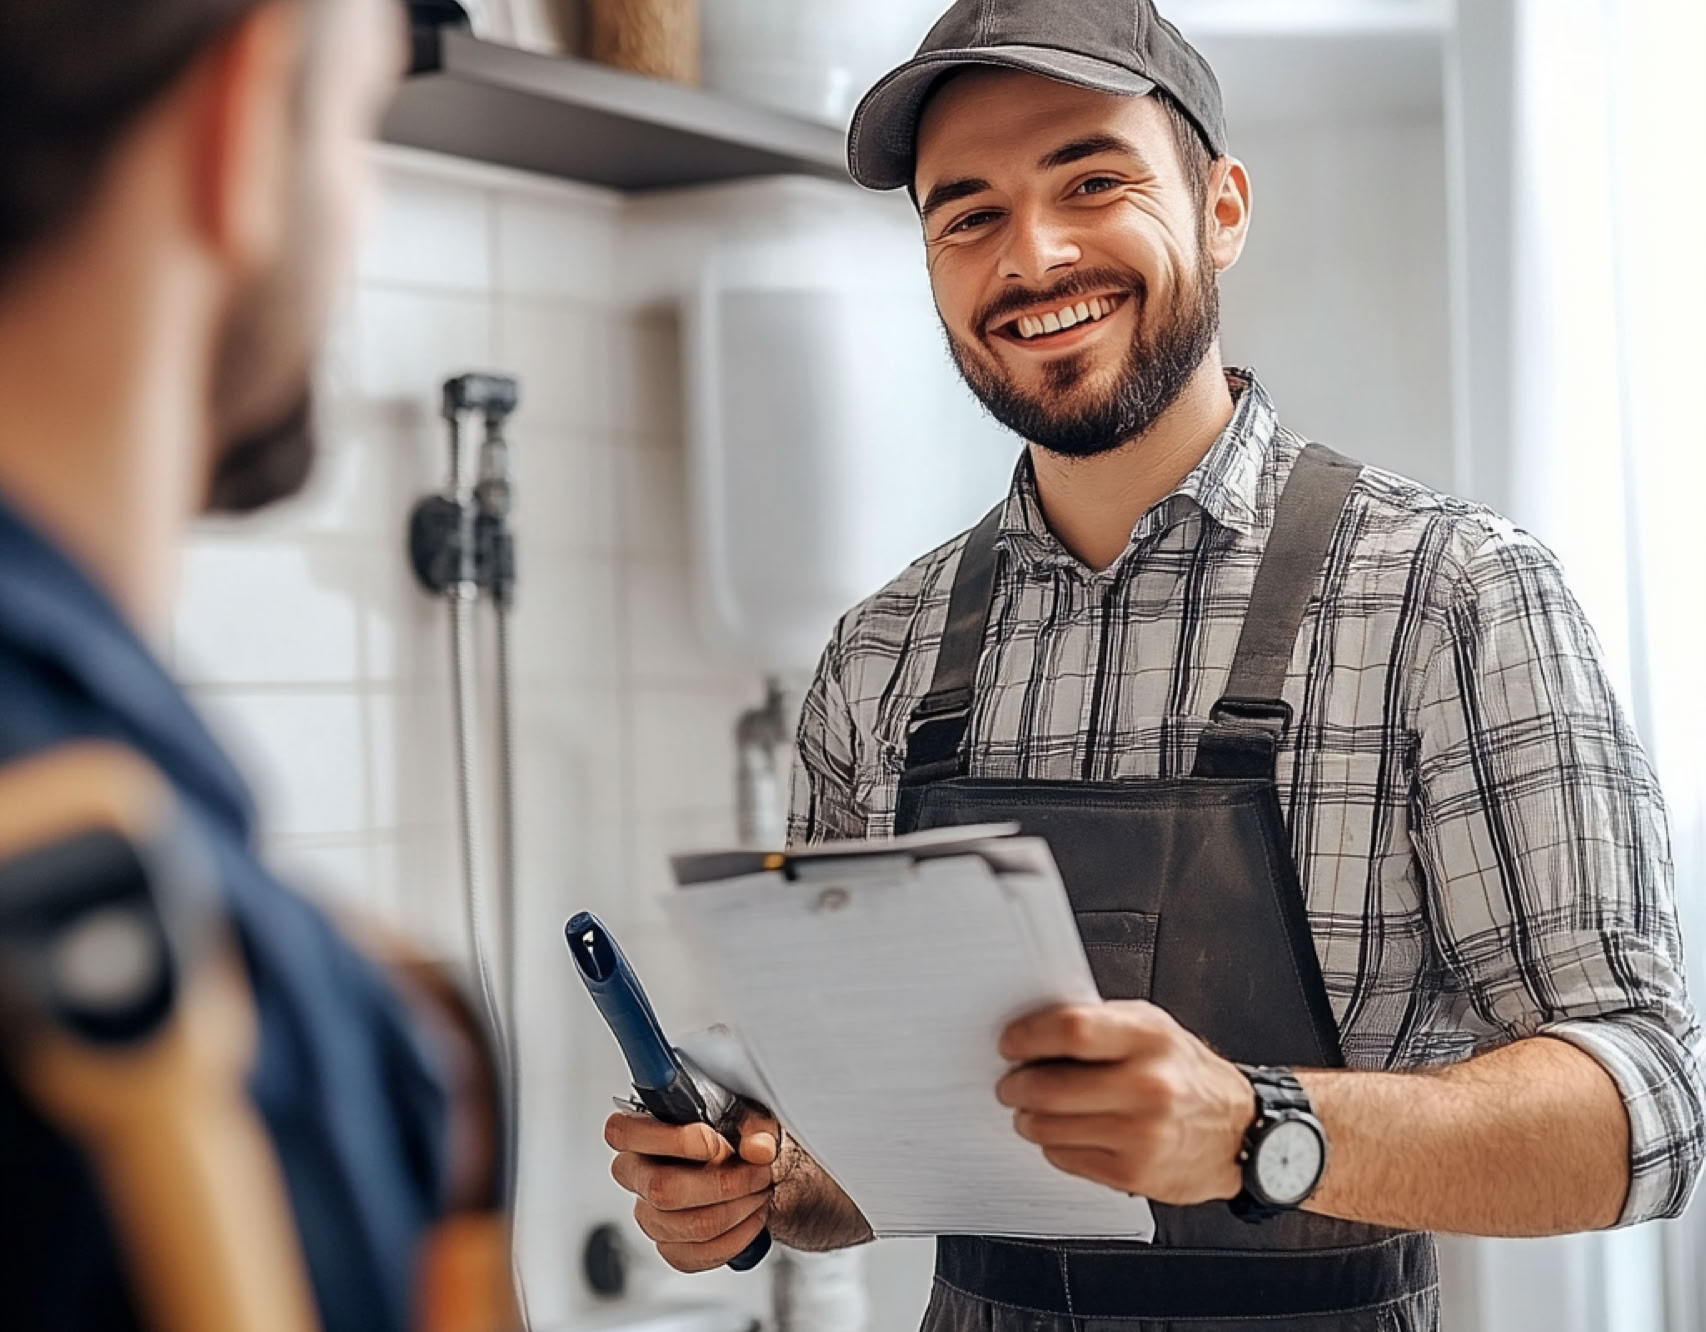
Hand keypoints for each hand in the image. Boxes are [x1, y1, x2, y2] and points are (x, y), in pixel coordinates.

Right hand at [606, 1107, 777, 1272]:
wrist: (748, 1165)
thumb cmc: (734, 1132)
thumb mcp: (748, 1116)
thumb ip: (755, 1128)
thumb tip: (758, 1150)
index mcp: (640, 1128)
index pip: (624, 1132)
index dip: (672, 1141)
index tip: (715, 1142)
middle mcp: (636, 1173)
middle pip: (662, 1189)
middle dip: (722, 1183)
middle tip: (757, 1173)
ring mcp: (648, 1214)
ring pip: (687, 1225)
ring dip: (737, 1210)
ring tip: (760, 1191)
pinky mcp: (668, 1246)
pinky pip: (696, 1254)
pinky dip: (736, 1238)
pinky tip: (752, 1217)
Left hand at [997, 1000, 1256, 1205]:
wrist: (1241, 1132)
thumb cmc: (1187, 1075)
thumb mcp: (1153, 1029)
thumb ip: (1100, 1026)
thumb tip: (1034, 1033)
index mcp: (1150, 1038)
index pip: (1072, 1030)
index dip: (1028, 1036)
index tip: (1009, 1043)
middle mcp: (1149, 1085)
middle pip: (1050, 1086)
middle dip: (1016, 1085)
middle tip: (1011, 1083)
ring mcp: (1142, 1134)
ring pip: (1049, 1127)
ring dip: (1028, 1118)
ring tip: (1032, 1110)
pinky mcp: (1135, 1173)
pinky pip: (1066, 1158)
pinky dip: (1054, 1145)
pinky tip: (1067, 1133)